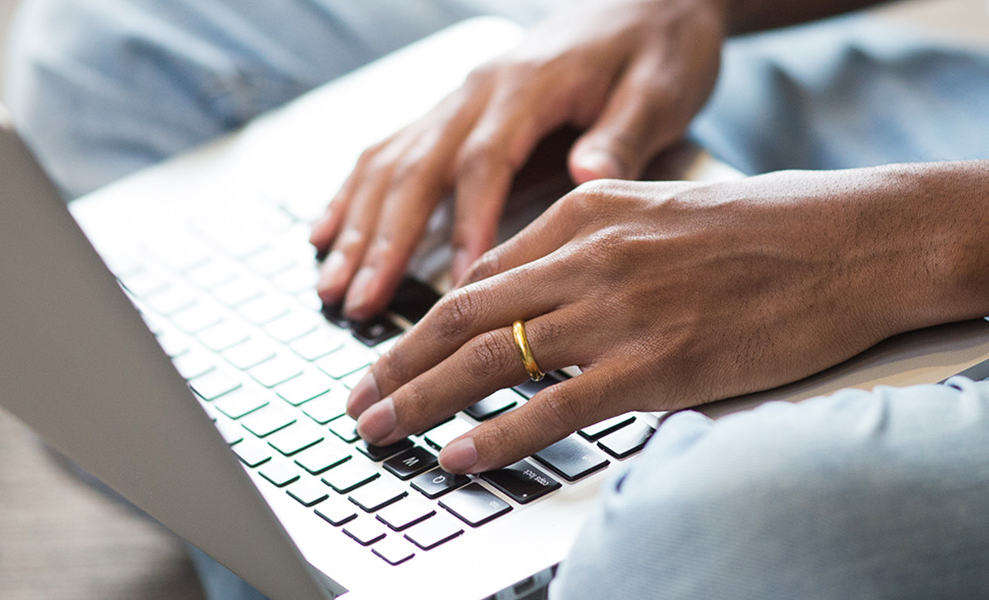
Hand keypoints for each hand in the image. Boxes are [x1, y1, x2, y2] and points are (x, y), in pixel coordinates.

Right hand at [308, 0, 727, 320]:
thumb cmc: (661, 45)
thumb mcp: (661, 88)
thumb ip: (624, 134)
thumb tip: (587, 176)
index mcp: (529, 85)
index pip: (484, 159)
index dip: (468, 220)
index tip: (460, 279)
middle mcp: (480, 89)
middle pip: (418, 167)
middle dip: (384, 239)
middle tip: (360, 301)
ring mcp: (460, 98)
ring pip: (392, 161)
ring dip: (358, 226)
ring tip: (332, 286)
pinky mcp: (455, 109)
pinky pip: (391, 149)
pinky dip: (354, 194)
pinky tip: (327, 233)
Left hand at [343, 168, 988, 472]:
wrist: (859, 241)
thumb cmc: (776, 232)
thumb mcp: (667, 213)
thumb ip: (592, 243)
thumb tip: (529, 289)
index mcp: (591, 213)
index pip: (482, 274)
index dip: (422, 323)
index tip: (390, 358)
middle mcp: (593, 256)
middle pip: (464, 316)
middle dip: (397, 363)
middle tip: (356, 403)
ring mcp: (623, 310)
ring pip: (493, 359)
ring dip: (423, 400)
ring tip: (382, 432)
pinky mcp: (659, 363)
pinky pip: (556, 407)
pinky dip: (497, 435)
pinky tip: (461, 455)